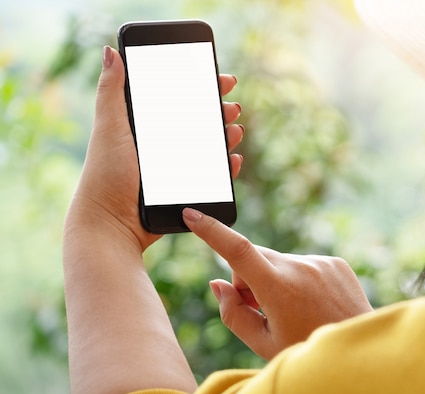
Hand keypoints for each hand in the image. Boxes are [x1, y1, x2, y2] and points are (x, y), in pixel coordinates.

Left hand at [65, 46, 244, 250]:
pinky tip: (234, 160)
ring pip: (208, 149)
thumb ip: (112, 92)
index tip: (219, 78)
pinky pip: (212, 178)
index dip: (200, 87)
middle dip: (218, 112)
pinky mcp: (184, 192)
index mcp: (144, 128)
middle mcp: (161, 148)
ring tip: (235, 131)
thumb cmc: (105, 177)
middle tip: (231, 106)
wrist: (112, 225)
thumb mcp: (110, 129)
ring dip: (226, 137)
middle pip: (197, 123)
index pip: (177, 100)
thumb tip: (111, 53)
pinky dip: (226, 168)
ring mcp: (174, 171)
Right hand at [182, 208, 373, 359]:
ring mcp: (320, 263)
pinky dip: (300, 279)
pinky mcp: (335, 263)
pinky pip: (304, 264)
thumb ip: (233, 313)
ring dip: (277, 280)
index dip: (211, 230)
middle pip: (255, 258)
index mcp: (277, 288)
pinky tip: (314, 303)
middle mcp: (300, 267)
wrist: (360, 354)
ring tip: (296, 310)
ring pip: (280, 262)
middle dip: (249, 278)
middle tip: (262, 308)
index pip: (237, 251)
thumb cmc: (307, 350)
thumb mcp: (263, 343)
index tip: (192, 213)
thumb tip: (218, 284)